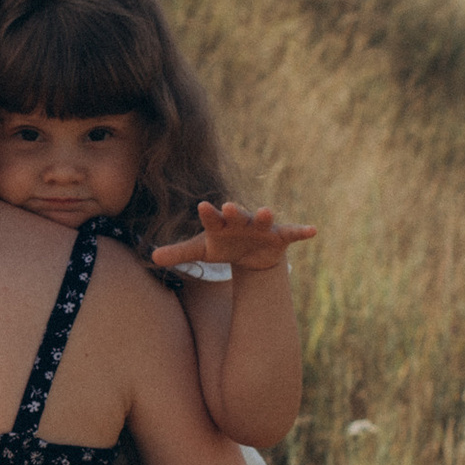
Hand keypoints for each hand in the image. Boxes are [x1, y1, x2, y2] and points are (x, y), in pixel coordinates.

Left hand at [151, 198, 316, 276]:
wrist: (249, 253)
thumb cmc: (222, 247)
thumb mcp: (201, 251)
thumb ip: (178, 253)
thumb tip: (151, 257)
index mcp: (220, 224)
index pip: (212, 218)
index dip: (208, 214)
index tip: (202, 207)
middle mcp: (241, 221)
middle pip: (236, 214)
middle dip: (234, 211)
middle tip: (228, 206)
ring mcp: (261, 226)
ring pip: (263, 219)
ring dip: (265, 216)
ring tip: (267, 210)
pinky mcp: (279, 235)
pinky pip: (292, 231)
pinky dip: (302, 231)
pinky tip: (313, 231)